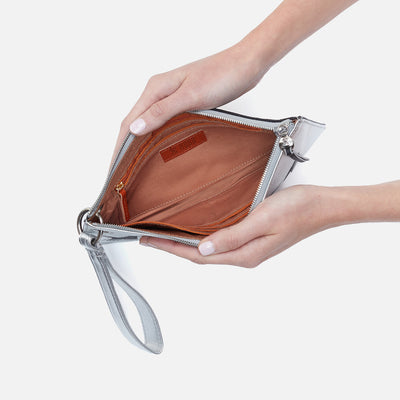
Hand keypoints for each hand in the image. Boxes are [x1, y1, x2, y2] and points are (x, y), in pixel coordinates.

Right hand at [111, 43, 267, 162]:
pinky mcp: (183, 100)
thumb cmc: (221, 76)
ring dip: (139, 141)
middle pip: (134, 121)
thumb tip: (134, 128)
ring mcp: (171, 96)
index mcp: (156, 89)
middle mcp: (159, 91)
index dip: (119, 147)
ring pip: (147, 121)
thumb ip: (161, 112)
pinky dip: (154, 135)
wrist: (245, 65)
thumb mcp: (190, 96)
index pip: (128, 121)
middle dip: (125, 146)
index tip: (114, 169)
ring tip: (134, 164)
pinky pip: (161, 121)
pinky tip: (157, 147)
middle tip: (121, 172)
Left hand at [139, 185, 328, 267]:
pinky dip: (203, 236)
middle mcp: (244, 254)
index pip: (199, 255)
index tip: (150, 240)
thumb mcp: (262, 220)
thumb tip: (203, 249)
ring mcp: (249, 247)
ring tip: (167, 234)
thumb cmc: (297, 210)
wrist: (322, 206)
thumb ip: (232, 236)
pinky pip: (221, 240)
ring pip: (210, 248)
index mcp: (244, 254)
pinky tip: (198, 227)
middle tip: (151, 237)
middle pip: (201, 255)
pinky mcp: (253, 237)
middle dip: (174, 247)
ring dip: (187, 242)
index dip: (172, 249)